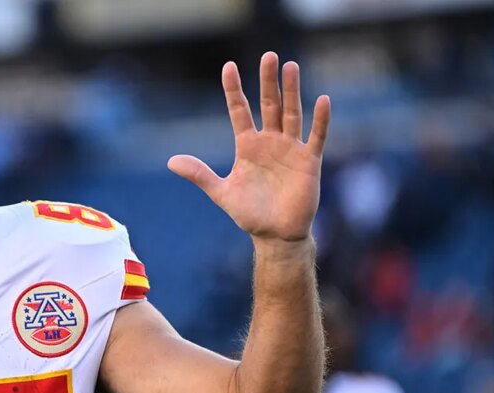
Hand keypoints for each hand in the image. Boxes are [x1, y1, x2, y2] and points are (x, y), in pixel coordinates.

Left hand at [168, 52, 330, 243]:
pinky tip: (322, 101)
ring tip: (291, 66)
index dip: (234, 89)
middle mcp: (270, 142)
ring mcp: (291, 149)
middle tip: (269, 56)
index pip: (239, 111)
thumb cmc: (249, 214)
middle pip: (269, 104)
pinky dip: (320, 120)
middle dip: (268, 81)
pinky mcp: (309, 161)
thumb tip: (171, 162)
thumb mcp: (221, 192)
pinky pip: (316, 136)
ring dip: (292, 91)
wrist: (275, 235)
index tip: (228, 66)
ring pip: (291, 113)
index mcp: (247, 146)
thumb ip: (199, 175)